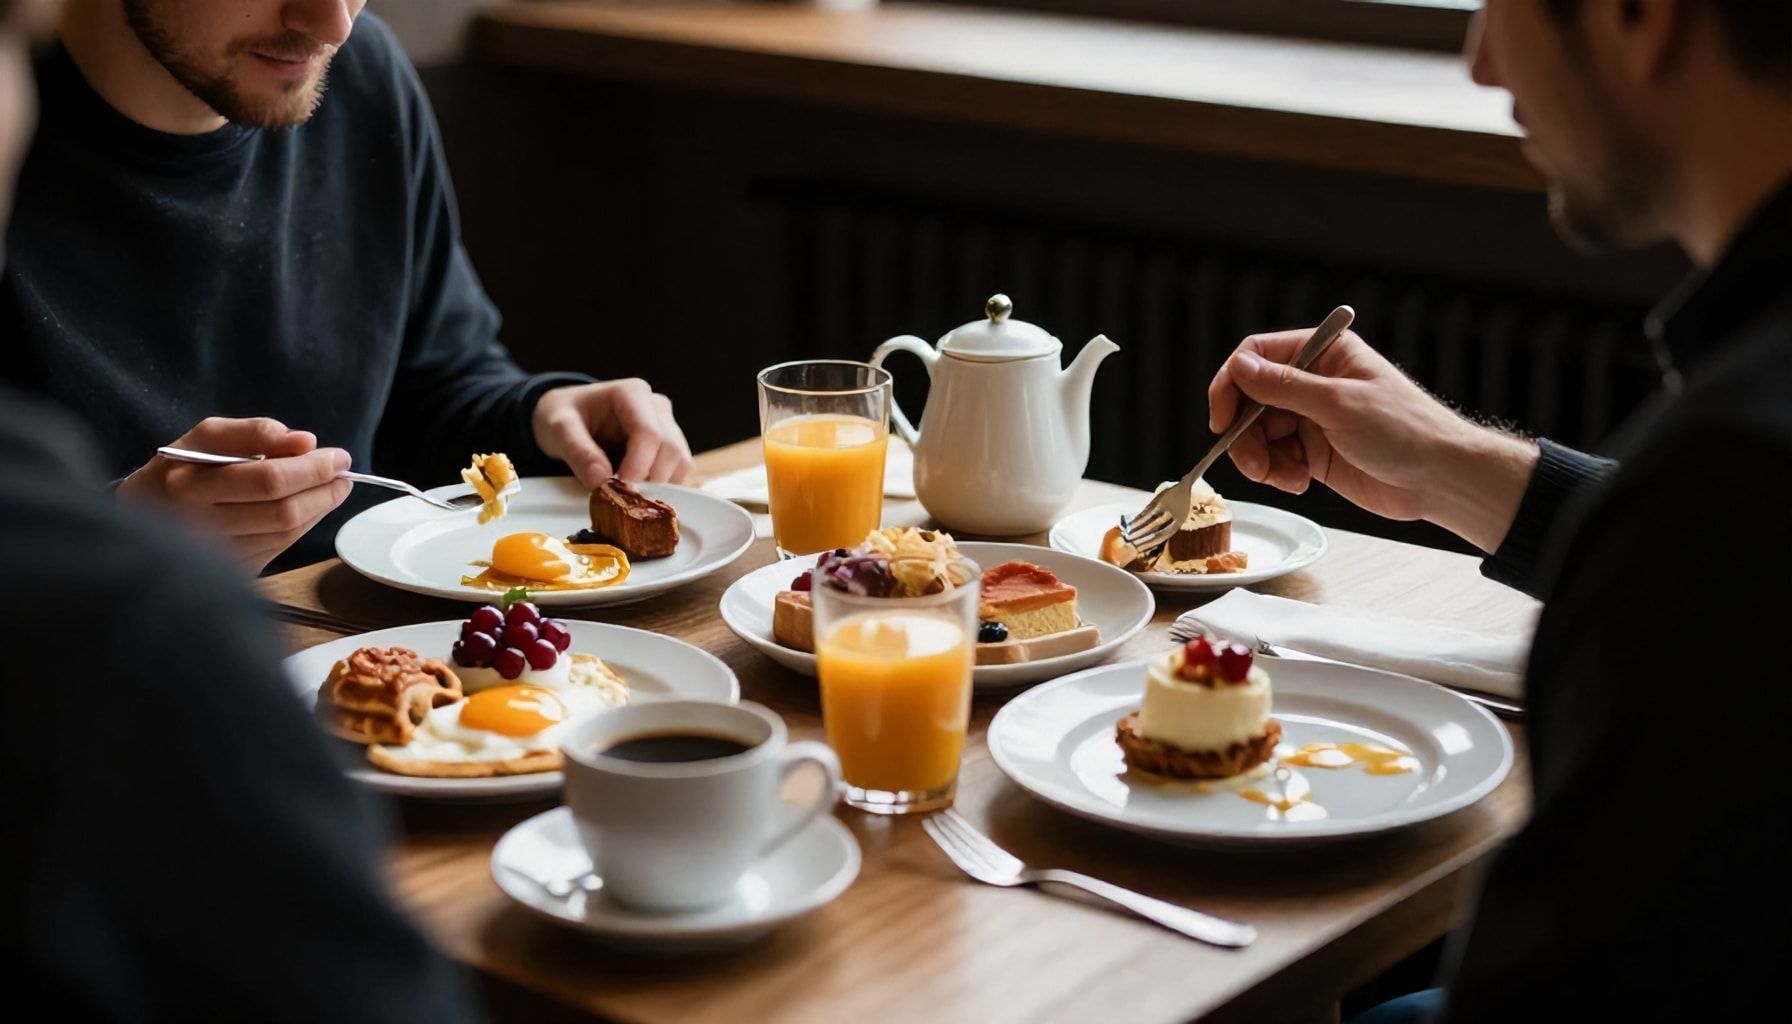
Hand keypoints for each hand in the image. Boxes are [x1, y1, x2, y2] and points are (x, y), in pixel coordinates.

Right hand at [118, 417, 352, 571]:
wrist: (141, 513)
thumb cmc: (181, 468)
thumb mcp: (207, 436)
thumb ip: (255, 432)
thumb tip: (305, 441)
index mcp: (188, 484)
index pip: (268, 480)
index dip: (312, 469)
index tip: (338, 456)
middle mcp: (197, 525)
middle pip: (281, 512)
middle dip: (323, 491)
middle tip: (343, 474)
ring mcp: (211, 556)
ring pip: (285, 535)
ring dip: (319, 510)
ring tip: (331, 488)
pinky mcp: (226, 572)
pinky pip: (278, 549)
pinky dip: (302, 527)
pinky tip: (308, 510)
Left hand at [532, 379, 693, 487]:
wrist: (569, 416)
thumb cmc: (564, 415)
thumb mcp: (558, 428)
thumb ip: (577, 451)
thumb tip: (600, 481)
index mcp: (632, 394)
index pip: (649, 433)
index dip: (639, 466)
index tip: (621, 491)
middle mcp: (656, 408)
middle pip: (671, 449)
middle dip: (650, 481)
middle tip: (624, 501)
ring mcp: (667, 427)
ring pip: (681, 463)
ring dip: (660, 487)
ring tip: (629, 497)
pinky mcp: (668, 448)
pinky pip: (677, 473)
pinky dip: (662, 490)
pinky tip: (637, 495)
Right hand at [1207, 327, 1537, 551]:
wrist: (1439, 479)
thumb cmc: (1406, 430)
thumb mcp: (1339, 404)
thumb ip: (1284, 387)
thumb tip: (1239, 367)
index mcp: (1323, 354)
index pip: (1257, 356)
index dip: (1232, 384)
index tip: (1221, 418)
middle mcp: (1313, 383)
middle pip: (1250, 400)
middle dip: (1245, 434)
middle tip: (1254, 463)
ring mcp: (1312, 418)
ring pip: (1258, 434)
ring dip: (1260, 459)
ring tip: (1283, 477)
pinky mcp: (1314, 452)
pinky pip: (1275, 459)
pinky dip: (1278, 473)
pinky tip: (1299, 482)